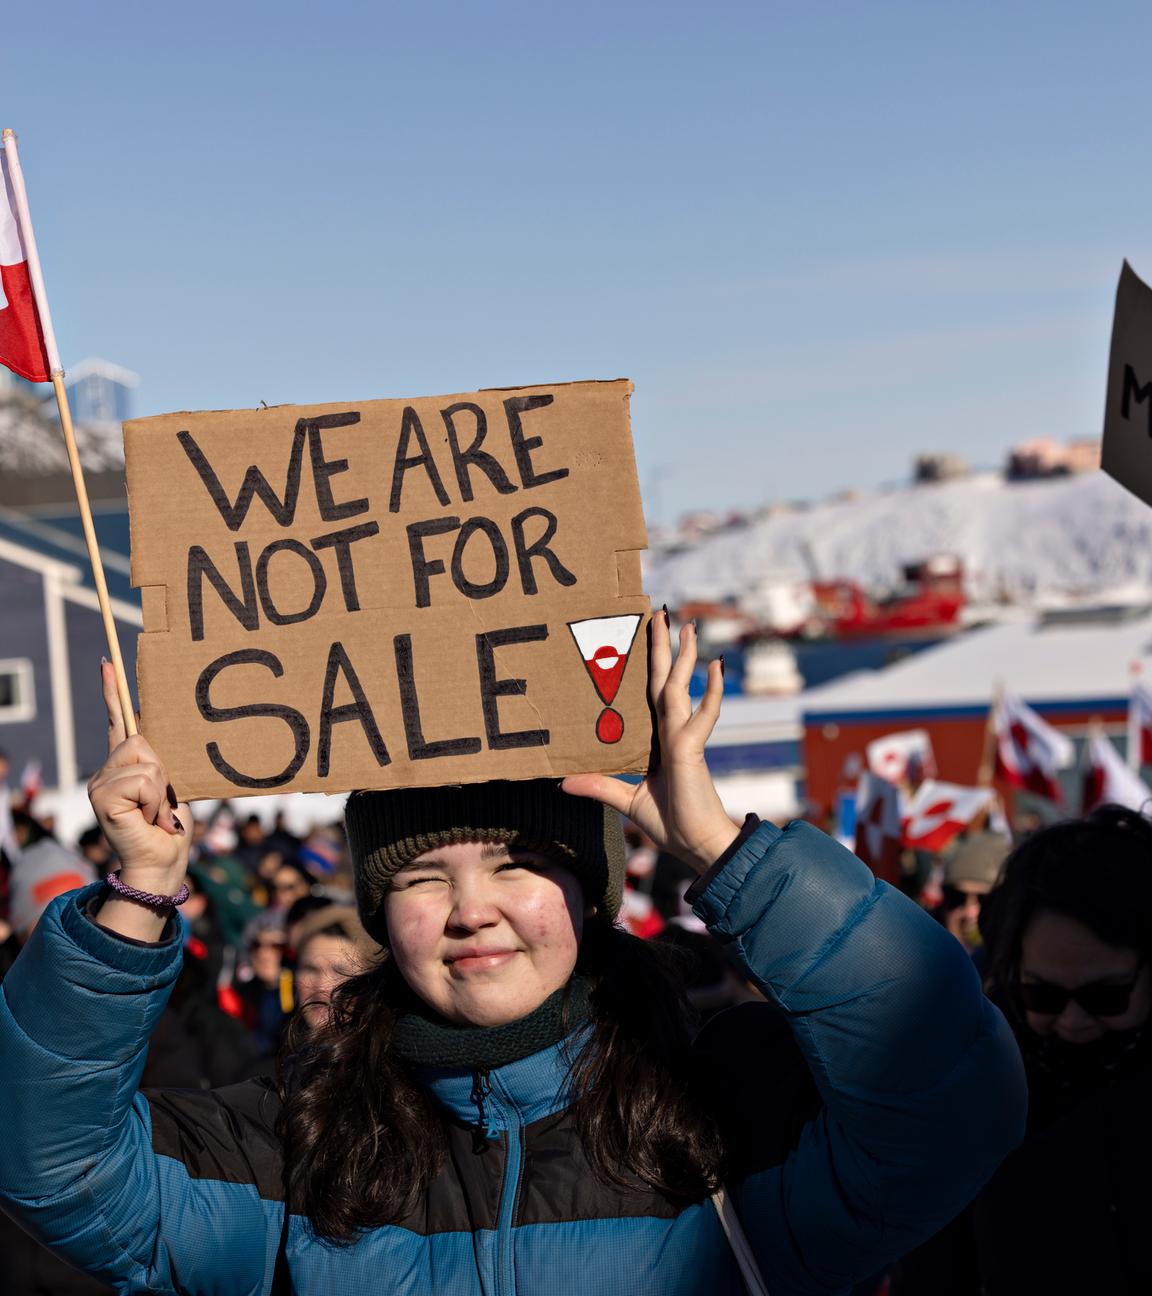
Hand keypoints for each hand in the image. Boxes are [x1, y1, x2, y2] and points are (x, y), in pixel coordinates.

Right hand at [88, 660, 188, 893]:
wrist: (163, 861)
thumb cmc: (171, 826)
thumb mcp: (170, 784)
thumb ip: (159, 758)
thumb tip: (151, 724)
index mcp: (125, 764)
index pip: (117, 720)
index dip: (113, 691)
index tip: (108, 662)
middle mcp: (107, 770)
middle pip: (140, 738)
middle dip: (162, 769)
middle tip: (162, 801)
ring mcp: (100, 782)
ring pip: (145, 759)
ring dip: (161, 788)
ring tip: (155, 812)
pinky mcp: (101, 795)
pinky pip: (142, 778)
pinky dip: (154, 800)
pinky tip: (148, 818)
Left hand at [563, 612, 738, 873]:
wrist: (696, 846)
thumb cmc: (670, 823)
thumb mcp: (625, 800)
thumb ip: (599, 786)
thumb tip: (563, 780)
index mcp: (658, 739)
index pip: (651, 694)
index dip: (648, 665)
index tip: (644, 636)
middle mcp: (671, 732)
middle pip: (665, 680)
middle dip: (664, 647)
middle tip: (662, 613)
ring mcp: (683, 737)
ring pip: (680, 688)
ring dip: (683, 656)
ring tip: (686, 626)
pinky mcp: (692, 749)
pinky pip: (703, 715)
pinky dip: (711, 692)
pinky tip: (715, 665)